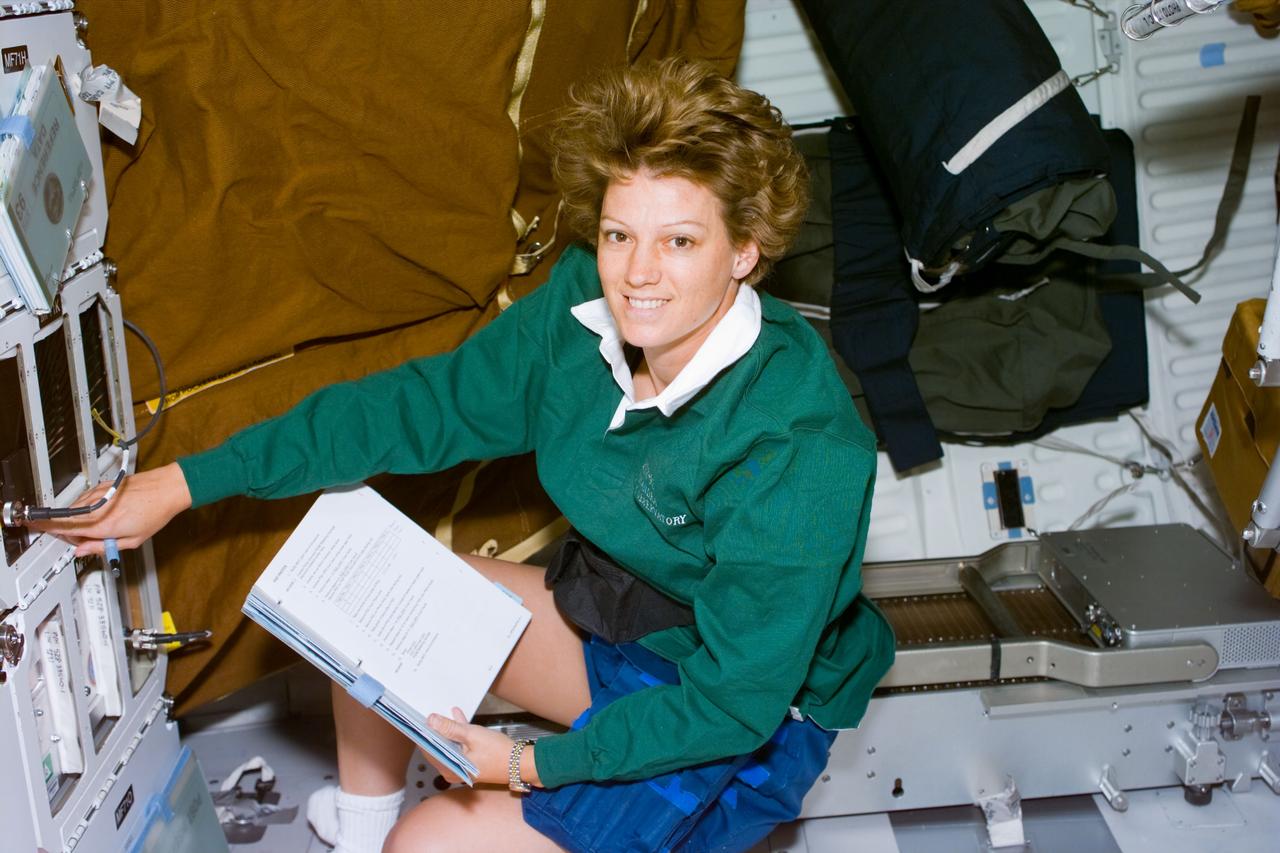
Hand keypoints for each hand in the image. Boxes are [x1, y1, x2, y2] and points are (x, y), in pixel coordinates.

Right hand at [24, 462, 192, 555]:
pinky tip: (103, 513)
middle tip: (87, 539)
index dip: (51, 530)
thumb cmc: (155, 513)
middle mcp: (97, 508)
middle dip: (70, 531)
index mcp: (103, 525)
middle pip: (66, 521)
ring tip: (100, 526)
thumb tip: (83, 551)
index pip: (65, 528)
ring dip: (78, 520)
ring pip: (74, 510)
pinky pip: (84, 499)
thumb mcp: (132, 540)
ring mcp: (98, 494)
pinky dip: (86, 508)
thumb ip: (103, 547)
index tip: (43, 531)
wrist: (166, 488)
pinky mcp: (102, 486)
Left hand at [426, 707, 540, 787]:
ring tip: (442, 712)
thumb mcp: (472, 735)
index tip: (418, 720)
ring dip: (447, 729)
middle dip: (435, 729)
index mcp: (449, 769)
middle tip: (428, 713)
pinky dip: (458, 733)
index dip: (423, 733)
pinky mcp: (469, 762)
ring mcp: (461, 767)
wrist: (520, 763)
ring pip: (448, 745)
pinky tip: (457, 717)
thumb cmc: (499, 753)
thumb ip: (450, 728)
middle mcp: (452, 771)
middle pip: (438, 747)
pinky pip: (458, 746)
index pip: (428, 749)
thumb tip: (431, 721)